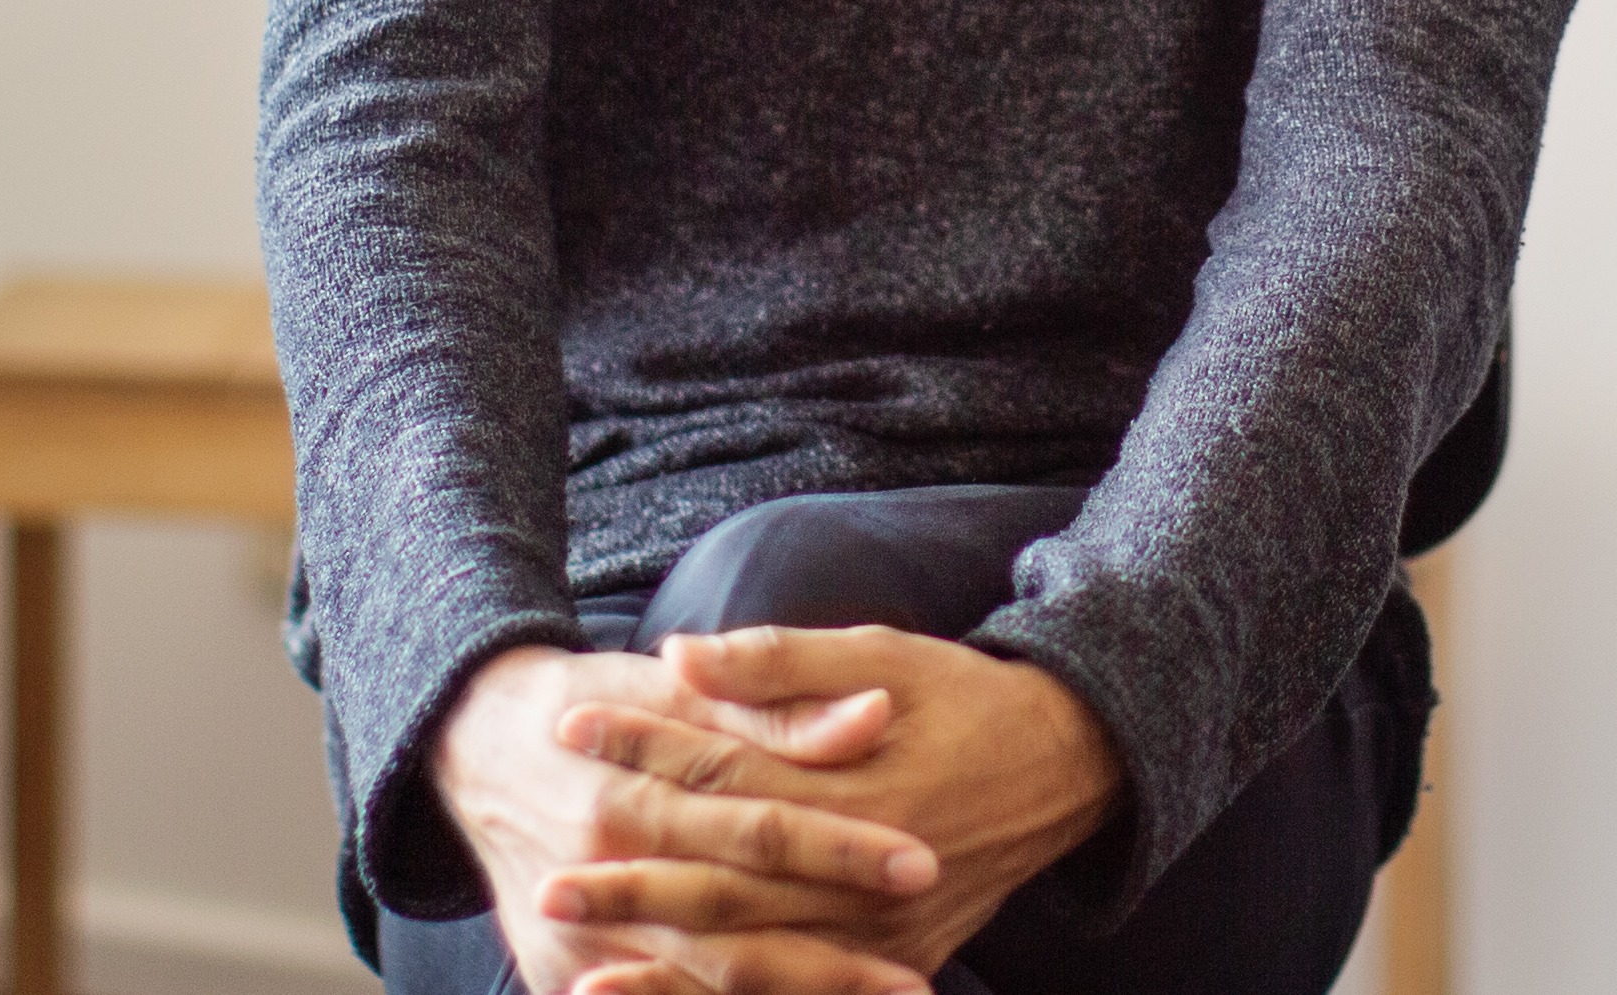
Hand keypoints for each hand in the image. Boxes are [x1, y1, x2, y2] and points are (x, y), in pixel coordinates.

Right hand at [434, 645, 935, 994]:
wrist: (473, 745)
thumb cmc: (593, 704)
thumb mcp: (674, 689)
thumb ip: (775, 710)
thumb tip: (876, 715)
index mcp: (629, 799)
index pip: (756, 831)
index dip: (841, 848)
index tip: (922, 862)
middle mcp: (596, 880)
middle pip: (732, 936)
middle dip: (830, 964)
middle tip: (914, 982)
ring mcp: (573, 944)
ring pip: (696, 989)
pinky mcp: (559, 979)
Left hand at [545, 627, 1121, 987]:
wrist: (1067, 763)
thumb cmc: (962, 696)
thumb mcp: (877, 654)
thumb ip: (777, 664)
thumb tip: (677, 657)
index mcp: (852, 783)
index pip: (723, 766)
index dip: (641, 748)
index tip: (567, 729)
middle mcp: (866, 869)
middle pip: (728, 884)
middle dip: (635, 887)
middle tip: (549, 886)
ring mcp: (885, 928)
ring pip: (761, 960)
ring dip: (672, 972)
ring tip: (585, 978)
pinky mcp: (898, 962)